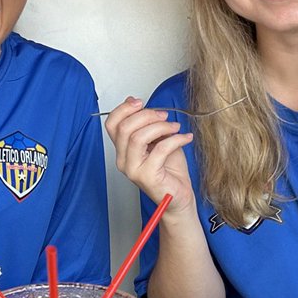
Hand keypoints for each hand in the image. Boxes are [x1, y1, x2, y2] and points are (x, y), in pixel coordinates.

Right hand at [103, 96, 196, 214]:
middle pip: (125, 128)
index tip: (140, 102)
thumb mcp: (157, 139)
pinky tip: (185, 138)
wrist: (179, 196)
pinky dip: (175, 139)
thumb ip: (147, 124)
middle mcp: (123, 160)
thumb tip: (139, 104)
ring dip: (161, 126)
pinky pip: (160, 149)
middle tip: (164, 116)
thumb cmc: (169, 170)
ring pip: (138, 137)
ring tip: (175, 127)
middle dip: (147, 115)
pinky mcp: (148, 176)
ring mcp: (133, 169)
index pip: (112, 124)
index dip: (124, 109)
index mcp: (123, 150)